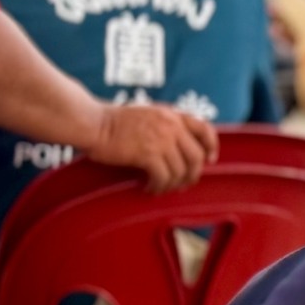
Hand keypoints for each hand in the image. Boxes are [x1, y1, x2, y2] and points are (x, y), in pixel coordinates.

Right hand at [85, 103, 215, 191]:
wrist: (92, 123)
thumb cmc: (113, 121)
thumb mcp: (148, 115)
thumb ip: (166, 126)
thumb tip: (179, 149)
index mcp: (172, 115)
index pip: (205, 129)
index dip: (211, 147)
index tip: (210, 160)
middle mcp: (171, 126)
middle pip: (196, 157)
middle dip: (192, 174)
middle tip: (181, 184)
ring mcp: (161, 140)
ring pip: (180, 171)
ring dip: (172, 185)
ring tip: (160, 188)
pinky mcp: (148, 154)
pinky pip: (163, 178)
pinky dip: (158, 187)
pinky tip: (149, 189)